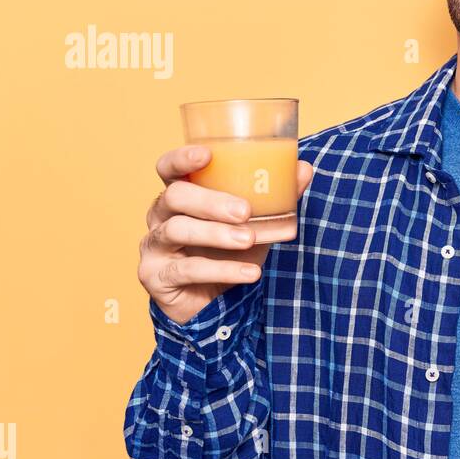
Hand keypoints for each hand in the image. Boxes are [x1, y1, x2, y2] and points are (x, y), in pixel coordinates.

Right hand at [138, 145, 313, 324]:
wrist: (213, 304)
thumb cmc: (229, 252)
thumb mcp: (256, 224)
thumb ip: (278, 197)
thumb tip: (304, 169)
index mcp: (180, 195)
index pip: (168, 168)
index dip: (181, 158)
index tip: (206, 155)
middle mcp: (160, 216)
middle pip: (174, 196)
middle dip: (210, 201)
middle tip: (245, 211)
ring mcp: (154, 246)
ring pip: (177, 230)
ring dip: (216, 234)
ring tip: (249, 239)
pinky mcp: (155, 277)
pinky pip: (186, 270)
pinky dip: (222, 270)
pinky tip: (250, 272)